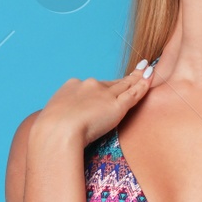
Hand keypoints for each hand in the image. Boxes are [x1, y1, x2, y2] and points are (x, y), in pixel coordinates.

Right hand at [36, 59, 156, 145]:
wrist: (57, 131)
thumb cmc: (50, 131)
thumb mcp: (52, 118)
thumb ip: (61, 117)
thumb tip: (59, 125)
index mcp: (72, 86)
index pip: (92, 86)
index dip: (103, 87)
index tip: (109, 87)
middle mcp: (90, 85)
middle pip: (111, 82)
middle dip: (123, 79)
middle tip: (137, 71)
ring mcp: (105, 94)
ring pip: (125, 84)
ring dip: (138, 77)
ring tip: (148, 70)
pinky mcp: (117, 105)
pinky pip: (134, 93)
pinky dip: (143, 85)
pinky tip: (150, 78)